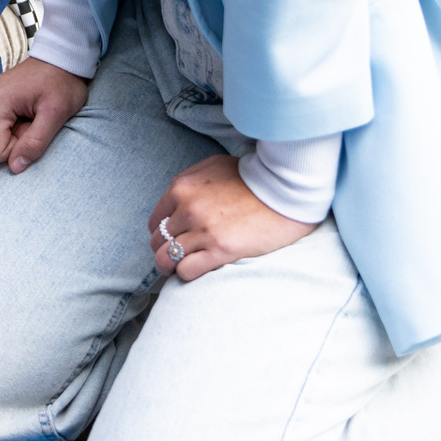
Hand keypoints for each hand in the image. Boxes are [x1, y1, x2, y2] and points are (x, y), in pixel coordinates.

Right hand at [0, 58, 88, 173]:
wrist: (59, 59)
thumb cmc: (61, 83)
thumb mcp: (56, 114)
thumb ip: (35, 142)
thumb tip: (14, 167)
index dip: (15, 151)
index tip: (32, 131)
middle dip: (4, 149)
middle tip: (27, 130)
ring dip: (2, 141)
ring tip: (24, 123)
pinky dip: (0, 132)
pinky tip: (18, 119)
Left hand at [149, 153, 315, 282]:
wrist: (285, 191)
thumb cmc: (252, 178)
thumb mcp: (214, 166)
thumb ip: (190, 182)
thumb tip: (176, 200)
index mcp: (182, 187)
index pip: (155, 221)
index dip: (162, 233)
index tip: (172, 239)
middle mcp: (188, 208)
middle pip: (158, 241)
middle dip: (164, 250)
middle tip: (177, 255)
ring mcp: (203, 230)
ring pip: (166, 258)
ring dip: (170, 266)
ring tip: (179, 268)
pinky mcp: (220, 250)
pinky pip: (186, 271)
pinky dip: (187, 273)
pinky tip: (197, 269)